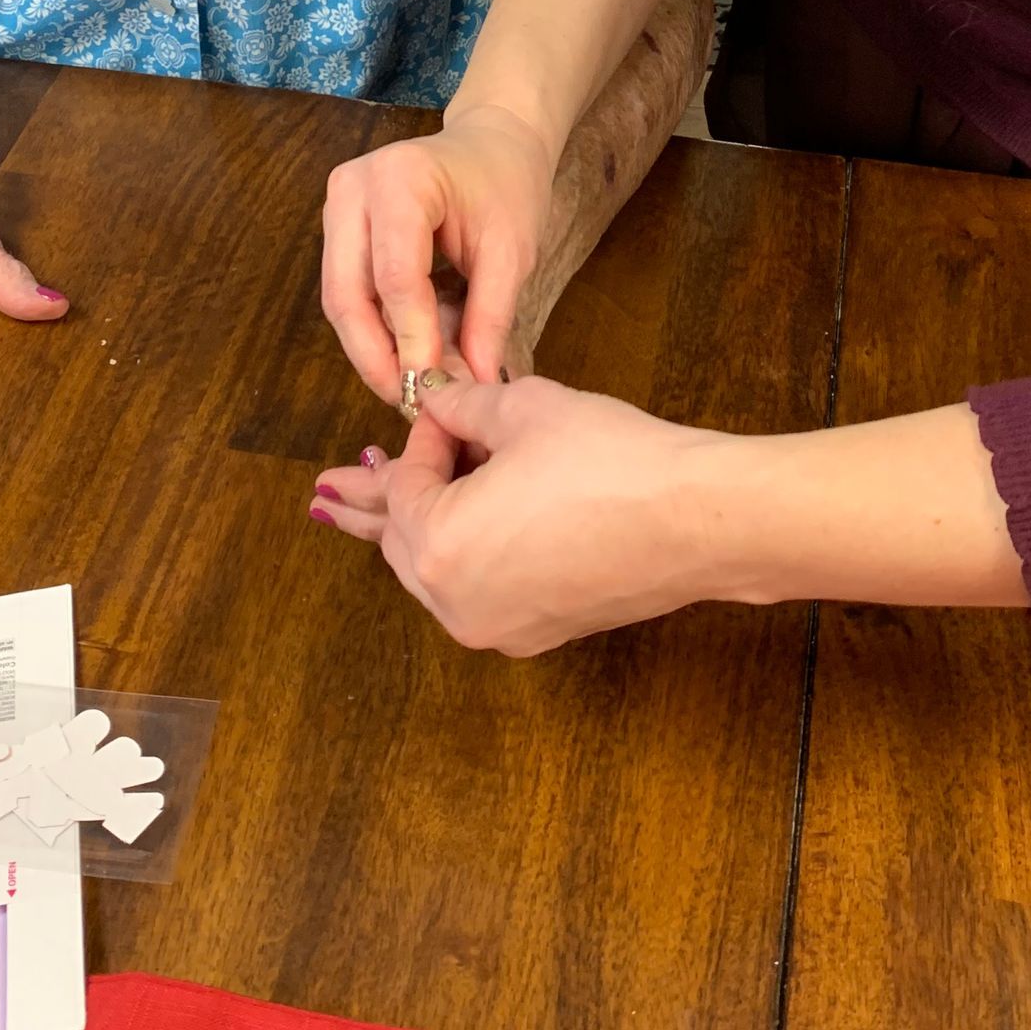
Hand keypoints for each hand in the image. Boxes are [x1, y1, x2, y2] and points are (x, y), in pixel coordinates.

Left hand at [309, 376, 752, 655]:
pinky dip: (460, 556)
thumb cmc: (609, 460)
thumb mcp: (521, 410)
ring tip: (373, 511)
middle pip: (400, 540)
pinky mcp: (537, 632)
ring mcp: (496, 626)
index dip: (421, 438)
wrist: (695, 519)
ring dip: (414, 531)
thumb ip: (459, 406)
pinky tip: (462, 533)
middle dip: (380, 499)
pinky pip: (475, 591)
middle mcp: (455, 601)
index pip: (404, 483)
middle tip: (335, 482)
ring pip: (433, 573)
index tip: (439, 409)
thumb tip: (432, 398)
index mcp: (437, 545)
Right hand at [321, 104, 554, 399]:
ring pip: (339, 299)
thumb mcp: (512, 251)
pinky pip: (345, 290)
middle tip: (411, 403)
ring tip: (411, 388)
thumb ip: (489, 318)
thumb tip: (474, 389)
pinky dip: (371, 330)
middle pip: (347, 294)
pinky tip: (402, 357)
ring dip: (371, 350)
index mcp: (400, 179)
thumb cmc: (507, 185)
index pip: (395, 276)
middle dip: (376, 357)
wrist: (492, 141)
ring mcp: (336, 204)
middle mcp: (352, 188)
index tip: (432, 391)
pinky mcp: (336, 225)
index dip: (411, 340)